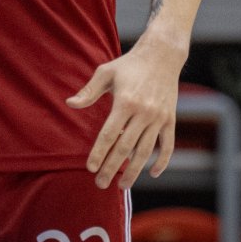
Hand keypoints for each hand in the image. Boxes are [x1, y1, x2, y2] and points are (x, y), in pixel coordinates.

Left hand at [66, 36, 183, 188]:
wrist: (162, 55)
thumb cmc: (129, 65)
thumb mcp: (106, 72)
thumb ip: (89, 91)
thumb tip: (69, 104)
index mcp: (125, 102)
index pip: (109, 134)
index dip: (99, 153)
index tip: (90, 168)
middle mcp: (143, 112)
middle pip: (125, 148)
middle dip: (112, 168)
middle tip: (101, 184)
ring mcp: (159, 118)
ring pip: (146, 151)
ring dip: (134, 171)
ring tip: (122, 186)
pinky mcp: (170, 120)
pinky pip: (168, 145)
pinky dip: (162, 161)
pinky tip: (152, 174)